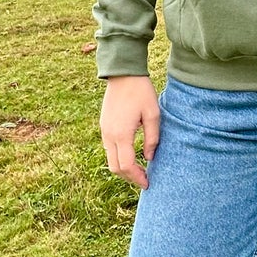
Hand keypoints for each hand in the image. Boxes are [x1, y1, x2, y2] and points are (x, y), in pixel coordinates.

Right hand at [100, 75, 160, 189]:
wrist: (123, 74)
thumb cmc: (141, 92)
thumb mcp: (153, 115)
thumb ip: (152, 139)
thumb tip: (149, 158)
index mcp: (121, 134)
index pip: (126, 166)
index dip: (137, 177)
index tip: (148, 182)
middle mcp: (109, 135)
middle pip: (115, 167)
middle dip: (129, 177)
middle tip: (144, 179)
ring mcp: (104, 130)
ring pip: (110, 159)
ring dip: (123, 168)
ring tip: (139, 169)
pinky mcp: (104, 126)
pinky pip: (108, 148)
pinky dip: (118, 157)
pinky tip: (131, 154)